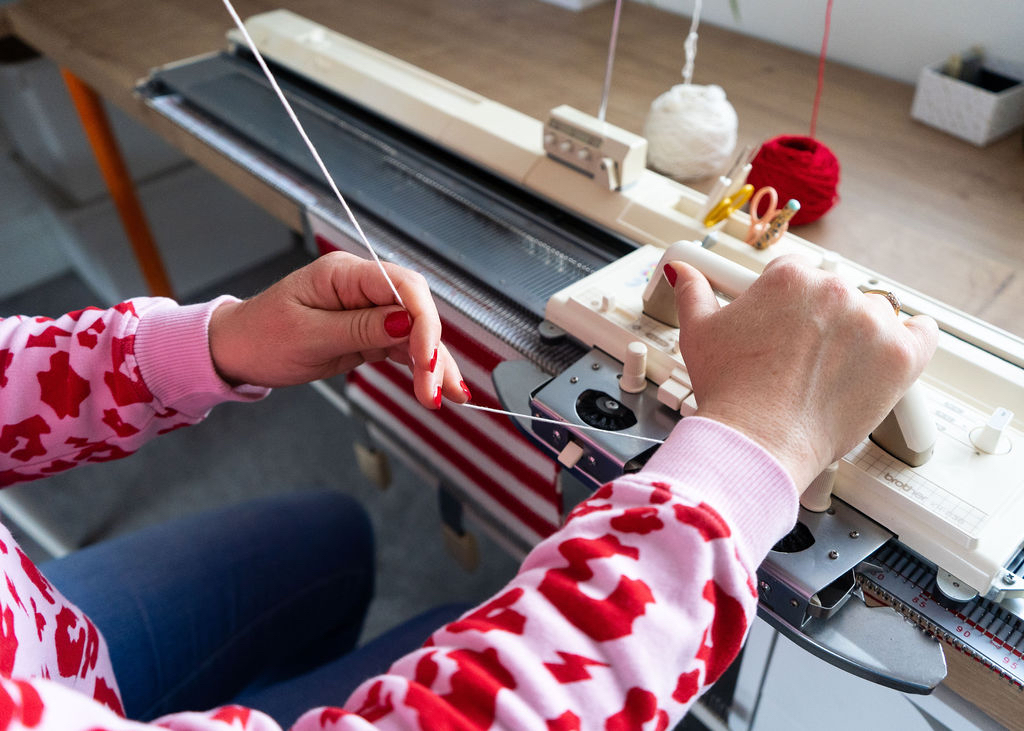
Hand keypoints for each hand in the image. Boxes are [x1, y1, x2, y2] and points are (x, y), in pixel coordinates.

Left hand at [209, 251, 467, 409]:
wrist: (236, 351)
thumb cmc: (261, 338)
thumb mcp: (309, 336)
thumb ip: (360, 328)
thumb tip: (405, 323)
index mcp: (343, 274)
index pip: (402, 286)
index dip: (423, 321)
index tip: (426, 358)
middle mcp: (361, 287)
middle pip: (415, 310)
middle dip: (431, 350)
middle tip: (434, 389)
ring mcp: (366, 309)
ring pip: (414, 332)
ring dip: (432, 363)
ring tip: (450, 395)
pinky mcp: (368, 332)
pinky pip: (402, 347)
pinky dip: (420, 367)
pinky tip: (439, 385)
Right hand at [665, 255, 937, 488]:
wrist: (758, 442)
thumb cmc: (729, 392)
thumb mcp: (698, 333)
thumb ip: (693, 292)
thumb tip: (683, 272)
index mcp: (790, 277)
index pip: (796, 275)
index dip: (786, 304)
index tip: (782, 326)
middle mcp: (835, 291)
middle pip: (836, 293)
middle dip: (821, 319)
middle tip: (800, 357)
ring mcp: (873, 324)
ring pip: (875, 314)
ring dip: (860, 332)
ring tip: (834, 368)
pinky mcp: (902, 358)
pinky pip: (923, 333)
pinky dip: (915, 336)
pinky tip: (900, 345)